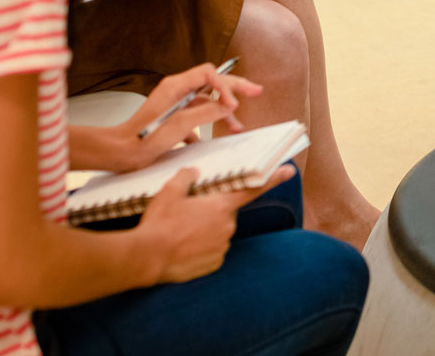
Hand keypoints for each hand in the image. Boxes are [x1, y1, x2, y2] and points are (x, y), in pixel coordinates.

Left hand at [111, 63, 262, 170]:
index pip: (209, 74)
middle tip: (256, 91)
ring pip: (207, 101)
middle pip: (212, 82)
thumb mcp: (179, 126)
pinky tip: (211, 140)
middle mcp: (177, 90)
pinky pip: (197, 115)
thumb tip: (227, 105)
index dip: (225, 86)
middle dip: (234, 88)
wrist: (120, 154)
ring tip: (237, 126)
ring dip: (223, 112)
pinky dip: (207, 125)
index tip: (233, 105)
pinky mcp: (174, 117)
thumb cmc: (142, 140)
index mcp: (175, 85)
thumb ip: (206, 113)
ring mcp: (176, 103)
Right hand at [139, 163, 295, 283]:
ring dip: (205, 231)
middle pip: (226, 213)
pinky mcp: (213, 264)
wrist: (146, 258)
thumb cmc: (159, 223)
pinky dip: (201, 249)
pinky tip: (183, 247)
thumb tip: (193, 173)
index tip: (289, 170)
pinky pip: (211, 251)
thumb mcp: (170, 191)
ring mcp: (221, 247)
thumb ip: (187, 176)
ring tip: (180, 233)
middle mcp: (227, 226)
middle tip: (188, 215)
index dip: (273, 178)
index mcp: (221, 205)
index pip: (253, 189)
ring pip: (218, 233)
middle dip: (212, 212)